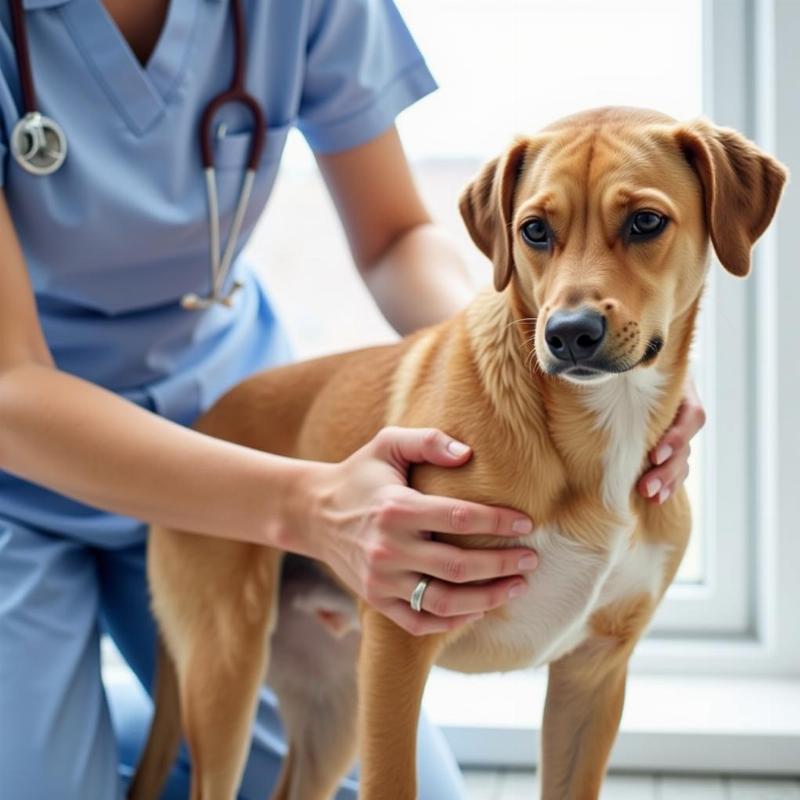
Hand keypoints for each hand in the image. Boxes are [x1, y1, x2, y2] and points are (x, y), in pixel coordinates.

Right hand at [302, 427, 537, 635]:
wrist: (314, 513)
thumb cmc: (359, 475)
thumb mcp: (387, 444)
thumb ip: (427, 441)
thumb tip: (467, 454)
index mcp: (396, 508)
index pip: (458, 518)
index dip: (497, 522)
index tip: (526, 524)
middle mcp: (388, 548)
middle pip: (458, 566)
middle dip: (502, 565)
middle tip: (531, 560)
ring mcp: (381, 579)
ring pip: (443, 601)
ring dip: (486, 599)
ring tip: (515, 588)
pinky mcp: (376, 599)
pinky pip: (418, 621)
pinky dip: (451, 622)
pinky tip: (478, 609)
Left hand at [637, 374, 706, 503]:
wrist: (627, 368)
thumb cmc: (626, 365)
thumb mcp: (633, 365)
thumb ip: (624, 374)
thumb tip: (598, 377)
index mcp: (682, 390)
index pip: (691, 416)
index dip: (677, 438)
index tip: (654, 455)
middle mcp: (682, 413)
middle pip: (686, 446)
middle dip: (667, 470)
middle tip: (645, 488)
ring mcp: (677, 431)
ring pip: (681, 461)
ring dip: (667, 481)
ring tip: (649, 496)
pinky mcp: (668, 446)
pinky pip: (676, 470)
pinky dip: (667, 485)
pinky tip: (656, 499)